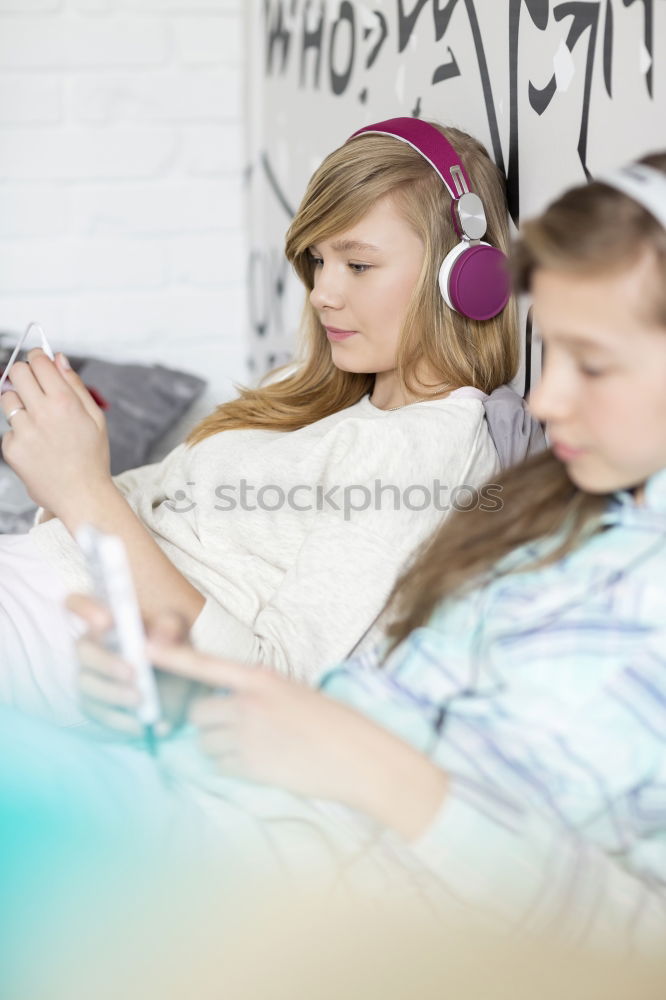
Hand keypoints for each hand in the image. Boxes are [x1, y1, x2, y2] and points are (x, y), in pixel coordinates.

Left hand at [0, 350, 110, 514]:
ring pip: (7, 398)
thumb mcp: (95, 417)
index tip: (40, 362)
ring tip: (37, 420)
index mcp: (64, 402)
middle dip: (24, 373)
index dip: (38, 358)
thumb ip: (75, 385)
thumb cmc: (92, 457)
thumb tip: (58, 359)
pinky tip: (37, 445)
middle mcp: (41, 413)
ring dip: (19, 402)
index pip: (38, 361)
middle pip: (16, 372)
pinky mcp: (11, 449)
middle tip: (34, 386)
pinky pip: (8, 428)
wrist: (82, 496)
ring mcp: (23, 431)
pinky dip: (19, 432)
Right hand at [67, 594, 200, 737]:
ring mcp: (89, 676)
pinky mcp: (95, 705)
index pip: (78, 604)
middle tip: (132, 672)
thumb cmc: (173, 646)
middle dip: (105, 661)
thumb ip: (170, 627)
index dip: (84, 608)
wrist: (185, 684)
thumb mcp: (179, 631)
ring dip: (113, 692)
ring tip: (140, 699)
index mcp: (107, 619)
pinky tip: (140, 723)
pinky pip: (98, 713)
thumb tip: (160, 637)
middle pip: (82, 649)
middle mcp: (91, 645)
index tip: (105, 619)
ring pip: (87, 683)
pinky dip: (120, 720)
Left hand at [151, 643, 447, 839]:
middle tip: (236, 730)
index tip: (141, 649)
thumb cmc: (335, 723)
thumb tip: (228, 706)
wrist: (360, 758)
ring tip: (259, 748)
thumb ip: (257, 693)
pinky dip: (234, 767)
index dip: (171, 657)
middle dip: (209, 725)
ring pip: (207, 743)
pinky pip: (221, 766)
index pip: (204, 664)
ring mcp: (248, 736)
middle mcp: (248, 704)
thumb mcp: (295, 693)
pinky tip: (264, 763)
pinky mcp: (251, 767)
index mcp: (261, 678)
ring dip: (221, 748)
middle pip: (198, 714)